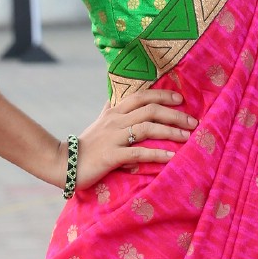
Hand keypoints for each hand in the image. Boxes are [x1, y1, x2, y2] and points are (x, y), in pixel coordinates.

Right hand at [64, 86, 197, 190]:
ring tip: (188, 137)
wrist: (64, 163)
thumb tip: (115, 98)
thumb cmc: (86, 145)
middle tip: (193, 121)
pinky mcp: (111, 156)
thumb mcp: (99, 123)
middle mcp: (115, 121)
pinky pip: (138, 153)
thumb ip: (110, 110)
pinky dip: (157, 154)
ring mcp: (113, 138)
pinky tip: (172, 157)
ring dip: (170, 131)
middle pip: (149, 110)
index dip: (162, 95)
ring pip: (147, 128)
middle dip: (174, 114)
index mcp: (114, 112)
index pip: (141, 96)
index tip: (181, 99)